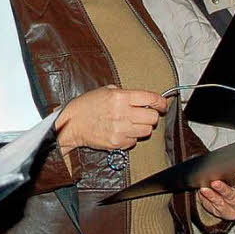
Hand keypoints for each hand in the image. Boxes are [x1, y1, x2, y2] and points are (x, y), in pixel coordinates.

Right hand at [54, 85, 168, 155]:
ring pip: (147, 130)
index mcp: (120, 97)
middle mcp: (122, 113)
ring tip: (131, 123)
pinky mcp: (117, 142)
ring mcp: (120, 129)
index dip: (160, 102)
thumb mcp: (105, 91)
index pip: (150, 98)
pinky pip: (135, 141)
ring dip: (142, 127)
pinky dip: (131, 137)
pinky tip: (121, 131)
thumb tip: (143, 99)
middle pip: (153, 117)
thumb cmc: (87, 106)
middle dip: (151, 115)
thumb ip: (125, 93)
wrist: (72, 123)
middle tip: (144, 114)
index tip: (162, 104)